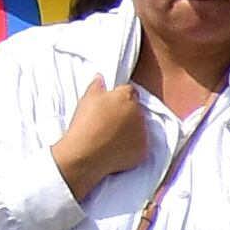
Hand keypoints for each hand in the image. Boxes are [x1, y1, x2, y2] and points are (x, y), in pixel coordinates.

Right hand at [54, 72, 148, 195]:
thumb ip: (96, 85)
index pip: (128, 90)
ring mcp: (143, 133)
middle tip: (109, 119)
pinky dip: (131, 145)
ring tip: (112, 135)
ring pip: (139, 127)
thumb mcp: (86, 99)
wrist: (87, 152)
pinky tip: (117, 147)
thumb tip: (101, 77)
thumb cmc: (85, 121)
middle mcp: (140, 113)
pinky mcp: (143, 150)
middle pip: (135, 109)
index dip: (119, 95)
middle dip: (126, 112)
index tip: (109, 102)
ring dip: (130, 128)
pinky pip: (139, 144)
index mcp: (126, 97)